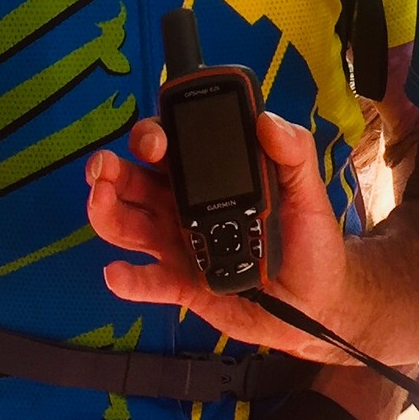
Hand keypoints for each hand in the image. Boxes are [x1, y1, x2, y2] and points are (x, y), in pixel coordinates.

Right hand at [85, 110, 356, 362]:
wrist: (319, 299)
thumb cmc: (310, 240)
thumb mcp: (308, 192)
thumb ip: (293, 153)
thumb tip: (268, 120)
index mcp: (209, 177)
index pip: (170, 147)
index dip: (153, 137)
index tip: (156, 142)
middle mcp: (184, 206)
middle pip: (135, 183)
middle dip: (112, 171)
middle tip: (102, 168)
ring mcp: (180, 246)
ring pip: (130, 227)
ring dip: (108, 214)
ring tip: (99, 202)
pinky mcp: (185, 286)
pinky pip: (151, 282)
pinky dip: (129, 280)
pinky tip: (117, 273)